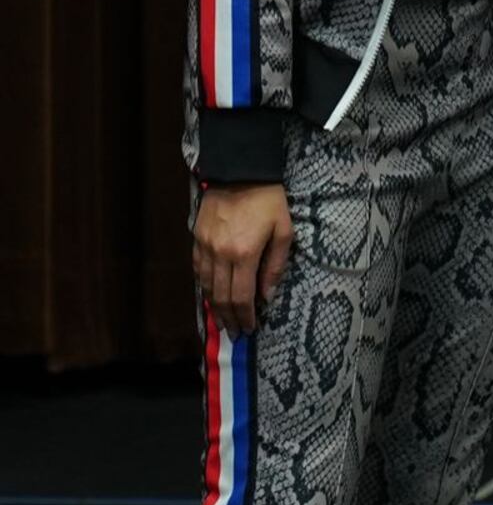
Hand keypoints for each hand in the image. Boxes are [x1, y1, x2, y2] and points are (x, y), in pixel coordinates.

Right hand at [192, 182, 292, 334]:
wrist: (240, 171)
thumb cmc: (269, 200)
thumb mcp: (284, 230)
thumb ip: (275, 265)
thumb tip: (268, 295)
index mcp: (244, 254)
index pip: (242, 296)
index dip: (245, 316)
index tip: (249, 329)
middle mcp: (220, 254)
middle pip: (221, 297)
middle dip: (229, 318)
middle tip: (235, 333)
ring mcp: (205, 247)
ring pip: (205, 286)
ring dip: (214, 306)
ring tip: (223, 320)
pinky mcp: (196, 238)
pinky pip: (197, 270)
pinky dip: (203, 286)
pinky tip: (211, 294)